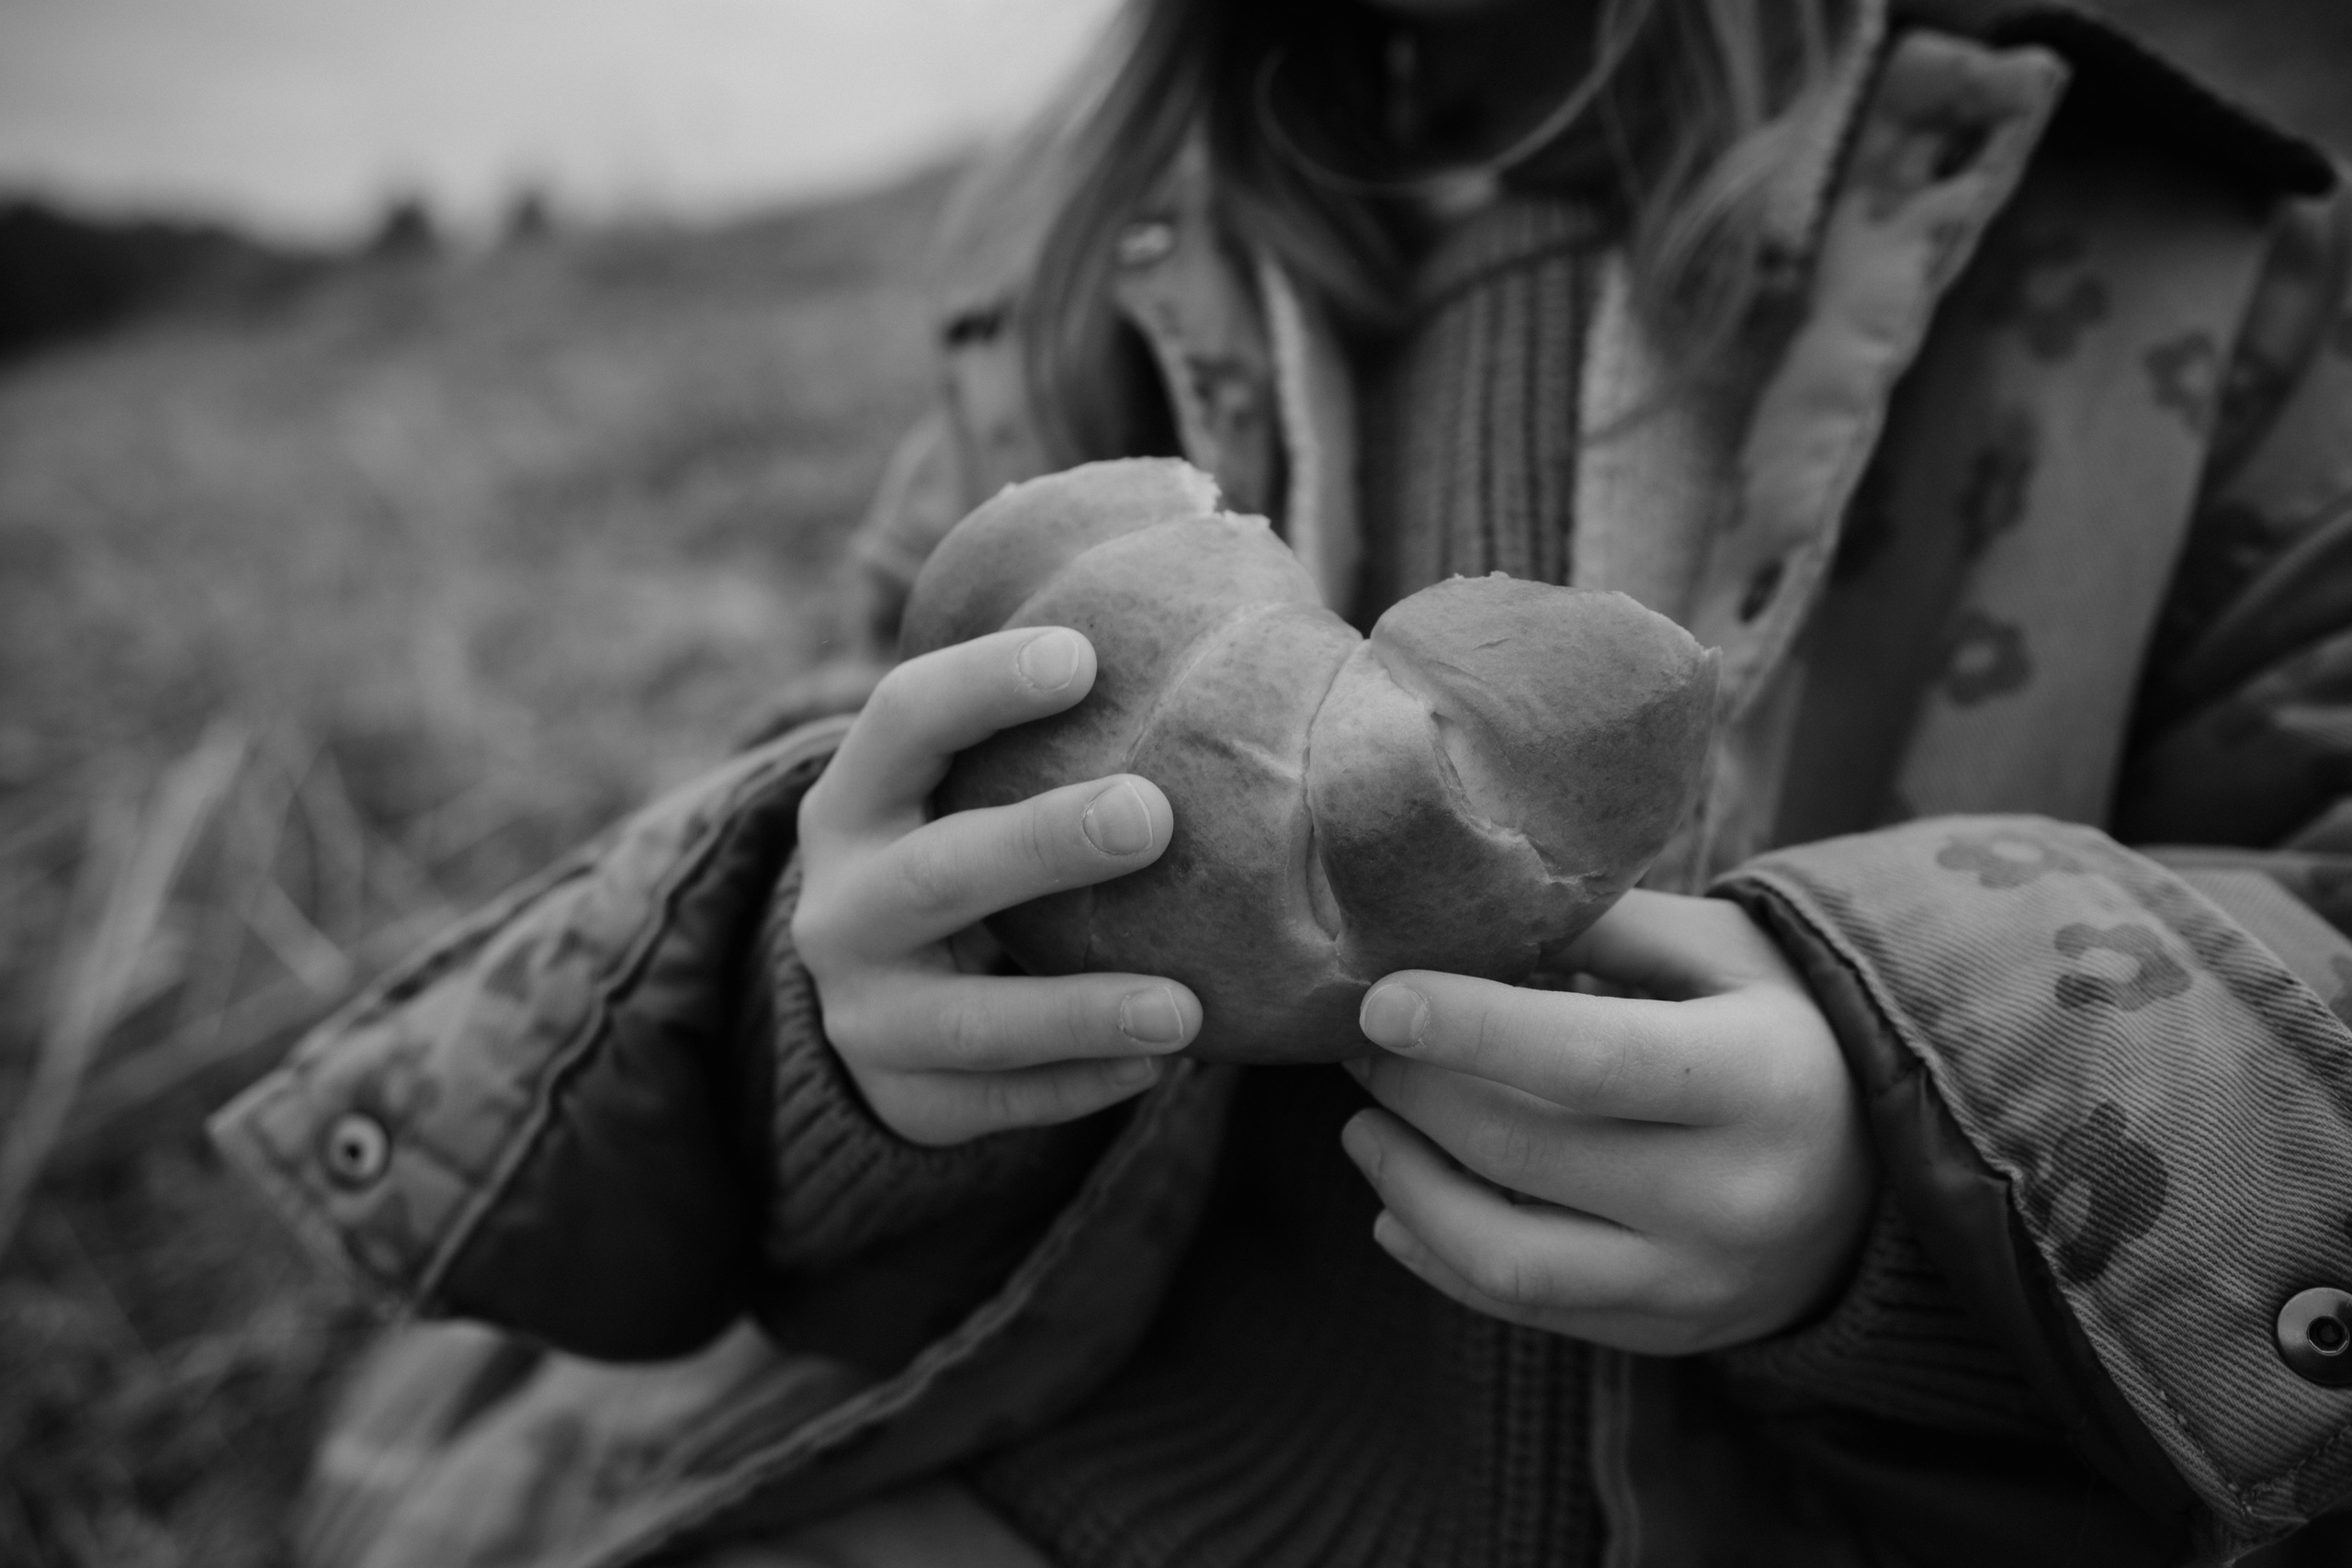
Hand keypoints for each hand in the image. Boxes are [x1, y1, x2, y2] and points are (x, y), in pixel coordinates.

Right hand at [792, 626, 1201, 1145]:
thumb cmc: (964, 851)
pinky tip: (1157, 1066)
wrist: (871, 999)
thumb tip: (1222, 570)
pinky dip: (1078, 1085)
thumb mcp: (960, 790)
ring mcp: (865, 1009)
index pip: (900, 721)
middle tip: (1151, 816)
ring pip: (966, 1018)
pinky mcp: (904, 1097)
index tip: (1084, 654)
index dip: (983, 684)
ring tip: (1184, 1008)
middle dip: (1040, 843)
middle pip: (936, 872)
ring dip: (1077, 1006)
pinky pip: (994, 1104)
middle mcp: (841, 902)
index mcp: (856, 798)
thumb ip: (1048, 734)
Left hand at [1340, 890, 1874, 1354]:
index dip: (1471, 1027)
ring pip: (1507, 1254)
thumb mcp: (1723, 950)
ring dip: (1407, 1184)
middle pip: (1524, 1149)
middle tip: (1359, 1043)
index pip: (1588, 1058)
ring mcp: (1698, 1280)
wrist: (1885, 1175)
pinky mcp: (1666, 1332)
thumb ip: (1599, 929)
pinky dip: (1439, 1254)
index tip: (1377, 999)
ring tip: (1364, 1126)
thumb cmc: (1784, 1030)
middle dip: (1414, 1090)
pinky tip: (1396, 1198)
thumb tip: (1460, 922)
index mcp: (1756, 1077)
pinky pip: (1524, 1307)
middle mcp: (1733, 1195)